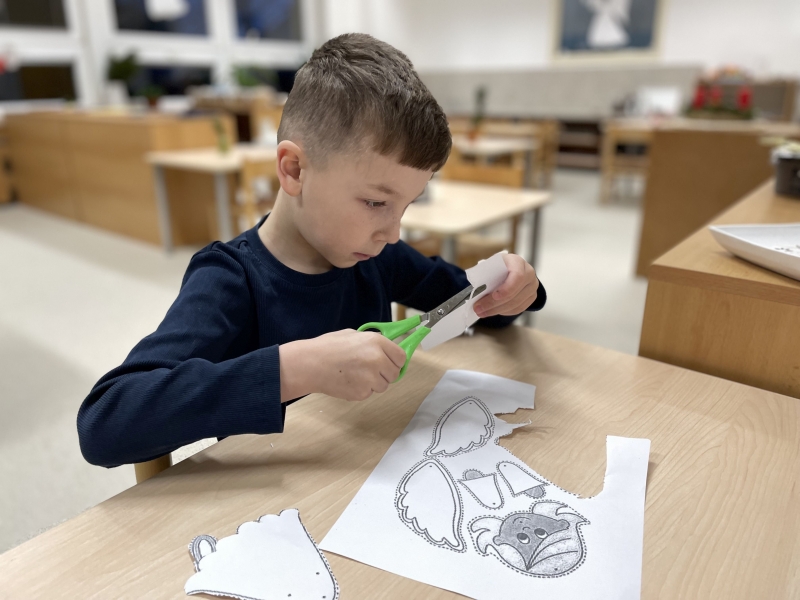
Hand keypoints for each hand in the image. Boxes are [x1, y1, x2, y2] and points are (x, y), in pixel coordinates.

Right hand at [279, 329, 407, 401]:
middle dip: (385, 373)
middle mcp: (377, 359)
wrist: (310, 364)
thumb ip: (373, 343)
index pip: (401, 357)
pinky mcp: (362, 393)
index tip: (390, 363)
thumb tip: (386, 351)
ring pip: (383, 386)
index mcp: (377, 342)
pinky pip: (368, 393)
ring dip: (373, 383)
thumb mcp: (353, 335)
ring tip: (354, 374)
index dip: (396, 361)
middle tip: (369, 370)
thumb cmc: (328, 347)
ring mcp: (371, 378)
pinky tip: (348, 381)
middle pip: (394, 374)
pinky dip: (361, 390)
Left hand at [473, 253, 538, 317]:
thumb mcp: (490, 266)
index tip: (494, 296)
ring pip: (516, 304)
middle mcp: (528, 273)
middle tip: (479, 308)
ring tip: (482, 312)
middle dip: (495, 303)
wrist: (510, 268)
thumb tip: (475, 291)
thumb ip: (485, 275)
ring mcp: (532, 286)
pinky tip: (494, 311)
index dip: (507, 288)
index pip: (518, 276)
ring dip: (497, 310)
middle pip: (515, 293)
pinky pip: (518, 309)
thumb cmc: (497, 267)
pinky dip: (504, 312)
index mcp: (516, 262)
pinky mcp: (531, 297)